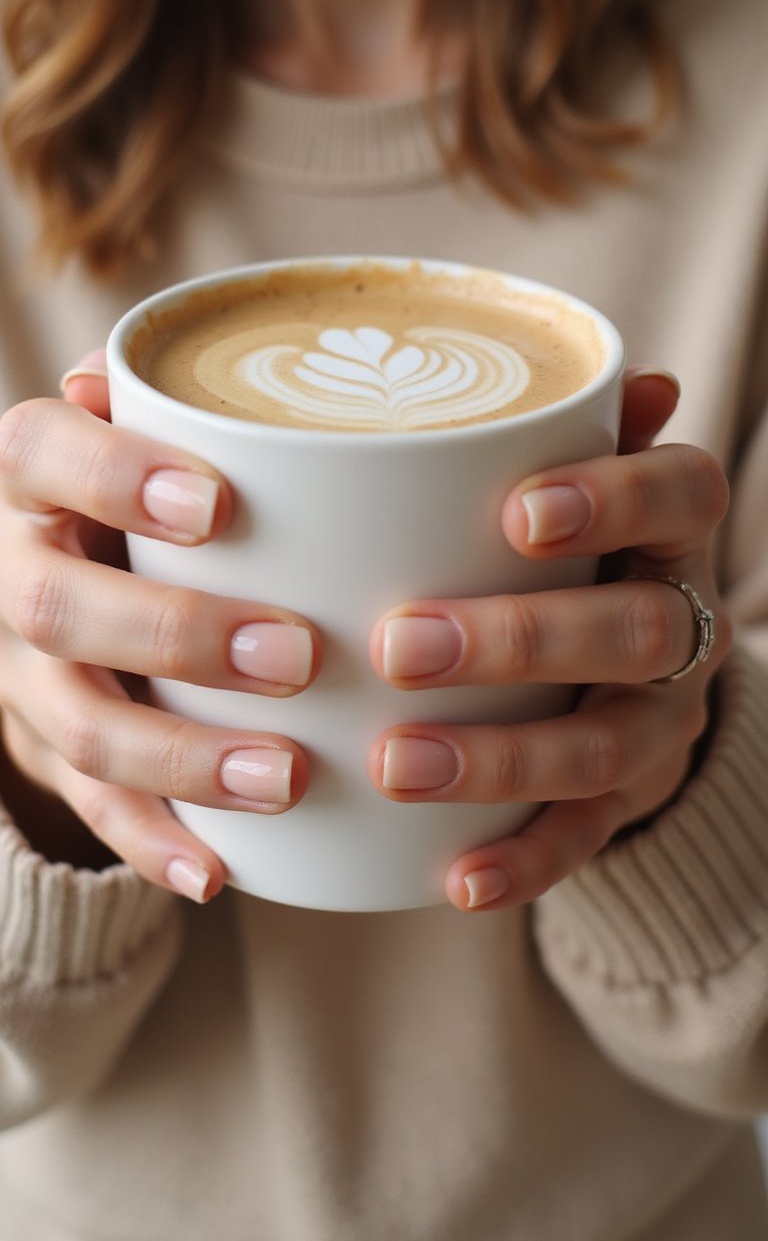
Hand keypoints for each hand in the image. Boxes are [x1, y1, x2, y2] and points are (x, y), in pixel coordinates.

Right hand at [0, 353, 318, 901]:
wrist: (68, 572)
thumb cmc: (145, 491)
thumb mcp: (155, 435)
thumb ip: (195, 410)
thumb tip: (263, 393)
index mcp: (38, 477)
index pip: (39, 453)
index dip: (115, 477)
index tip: (217, 506)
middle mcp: (16, 572)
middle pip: (57, 607)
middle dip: (175, 635)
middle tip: (294, 655)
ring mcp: (27, 672)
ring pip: (77, 724)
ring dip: (181, 757)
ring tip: (288, 777)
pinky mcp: (51, 748)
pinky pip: (91, 806)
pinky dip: (154, 842)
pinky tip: (219, 871)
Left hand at [367, 372, 732, 911]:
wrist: (617, 668)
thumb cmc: (560, 551)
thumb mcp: (563, 484)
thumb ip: (560, 434)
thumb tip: (629, 377)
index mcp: (667, 529)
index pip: (680, 495)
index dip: (612, 500)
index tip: (515, 510)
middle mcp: (682, 621)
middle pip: (637, 630)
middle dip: (518, 640)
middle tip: (397, 646)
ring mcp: (659, 719)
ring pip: (607, 744)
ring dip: (502, 757)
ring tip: (395, 764)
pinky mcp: (625, 798)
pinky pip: (586, 836)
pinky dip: (525, 861)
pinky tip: (456, 880)